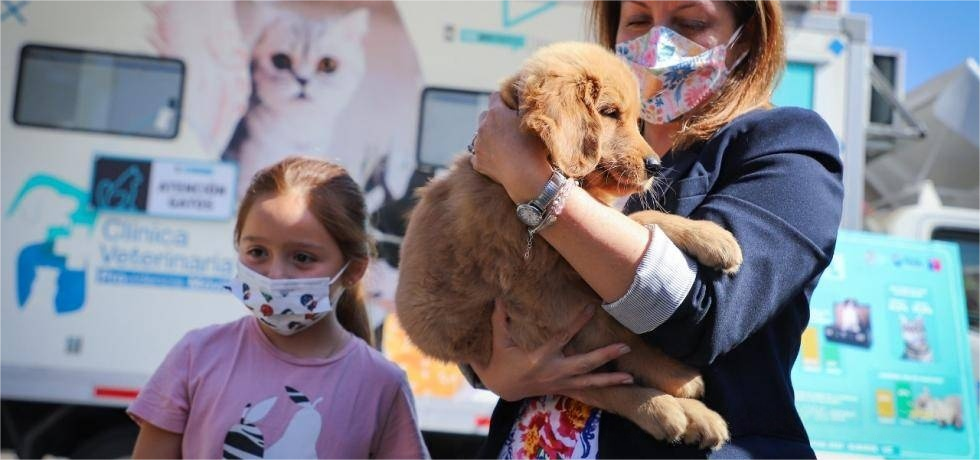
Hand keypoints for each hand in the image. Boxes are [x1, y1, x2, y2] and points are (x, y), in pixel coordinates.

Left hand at [469, 92, 552, 202]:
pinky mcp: (477, 162)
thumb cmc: (535, 147)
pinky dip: (486, 155)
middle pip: (485, 115)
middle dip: (495, 118)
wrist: (527, 177)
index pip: (495, 97)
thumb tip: (522, 91)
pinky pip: (478, 154)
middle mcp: (483, 127)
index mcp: (496, 113)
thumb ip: (525, 103)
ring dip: (489, 136)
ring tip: (504, 145)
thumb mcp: (534, 120)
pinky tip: (499, 159)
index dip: (504, 100)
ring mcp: (478, 145)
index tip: (512, 107)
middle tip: (509, 127)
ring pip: (480, 135)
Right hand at [471, 299, 633, 401]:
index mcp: (540, 358)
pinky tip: (617, 388)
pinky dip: (601, 389)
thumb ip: (501, 318)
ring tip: (630, 377)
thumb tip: (500, 295)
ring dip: (610, 380)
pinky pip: (585, 390)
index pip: (563, 337)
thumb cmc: (501, 361)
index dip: (578, 322)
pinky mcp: (562, 389)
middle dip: (605, 356)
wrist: (501, 388)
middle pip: (584, 364)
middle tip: (625, 347)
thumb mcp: (500, 340)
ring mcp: (559, 383)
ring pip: (589, 382)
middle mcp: (554, 372)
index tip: (593, 308)